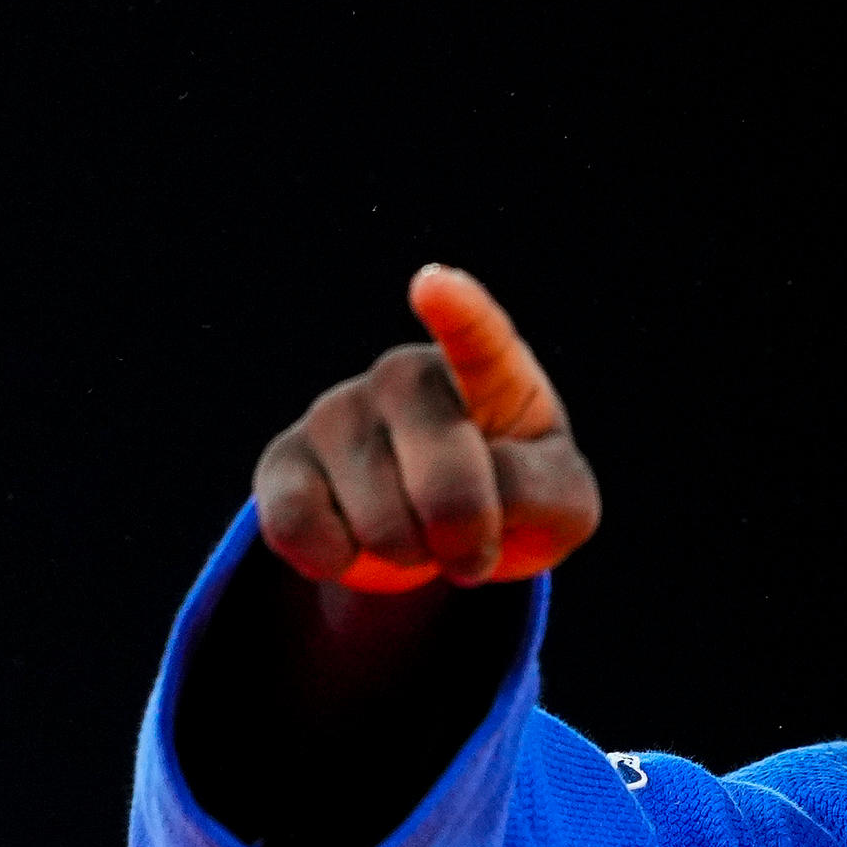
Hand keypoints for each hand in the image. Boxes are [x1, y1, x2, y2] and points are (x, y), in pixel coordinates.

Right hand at [253, 267, 600, 592]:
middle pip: (449, 489)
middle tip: (473, 540)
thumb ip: (538, 490)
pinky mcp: (283, 459)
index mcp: (489, 371)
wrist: (442, 528)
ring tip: (419, 531)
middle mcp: (406, 376)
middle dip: (469, 542)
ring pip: (381, 526)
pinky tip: (354, 540)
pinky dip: (338, 561)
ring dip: (411, 558)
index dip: (456, 311)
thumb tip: (464, 495)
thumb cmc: (515, 496)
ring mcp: (338, 410)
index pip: (476, 334)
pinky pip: (300, 528)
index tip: (433, 285)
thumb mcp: (563, 502)